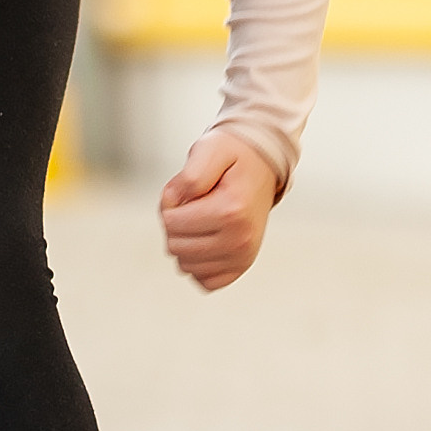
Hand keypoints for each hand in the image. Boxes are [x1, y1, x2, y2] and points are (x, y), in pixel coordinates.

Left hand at [158, 130, 277, 292]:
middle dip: (176, 224)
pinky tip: (205, 242)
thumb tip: (172, 204)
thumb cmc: (234, 157)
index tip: (184, 191)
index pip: (170, 222)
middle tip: (193, 204)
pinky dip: (198, 264)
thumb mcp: (210, 150)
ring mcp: (242, 257)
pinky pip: (204, 281)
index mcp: (231, 211)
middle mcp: (240, 239)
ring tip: (202, 220)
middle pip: (175, 246)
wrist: (262, 167)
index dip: (168, 204)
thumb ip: (188, 176)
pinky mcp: (241, 267)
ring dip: (186, 243)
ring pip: (185, 266)